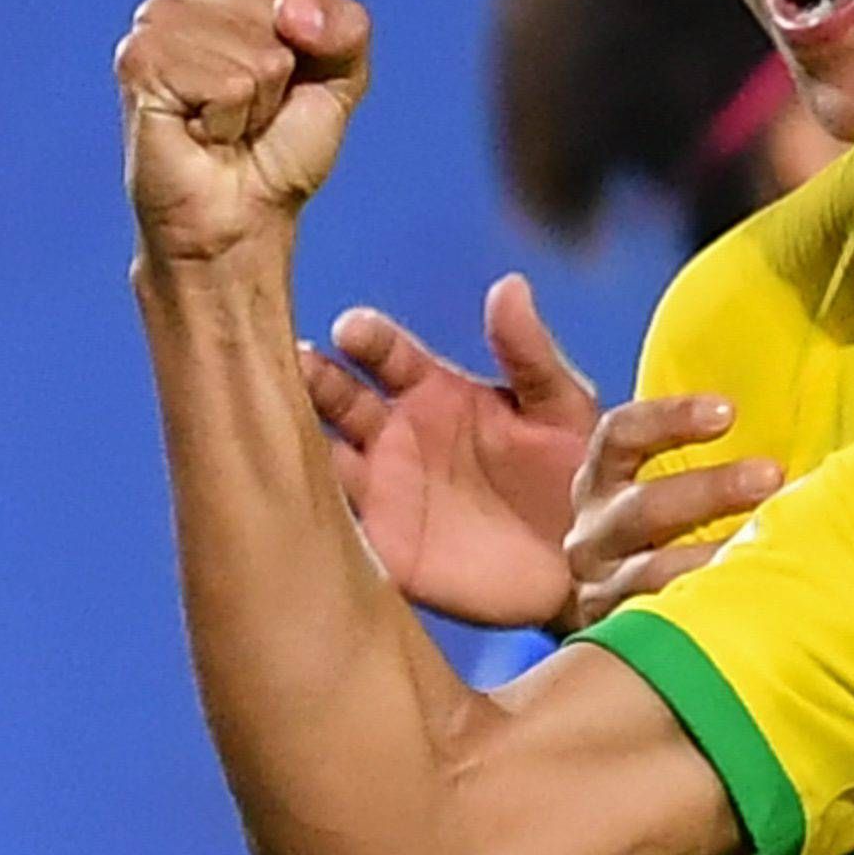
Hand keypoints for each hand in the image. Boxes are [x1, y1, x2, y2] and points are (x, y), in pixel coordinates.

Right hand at [117, 0, 370, 263]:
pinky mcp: (138, 60)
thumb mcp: (341, 74)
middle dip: (291, 70)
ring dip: (261, 99)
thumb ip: (345, 25)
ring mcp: (155, 18)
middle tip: (259, 104)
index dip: (323, 31)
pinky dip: (233, 119)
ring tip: (230, 118)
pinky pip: (230, 83)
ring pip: (260, 48)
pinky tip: (205, 129)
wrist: (242, 211)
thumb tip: (293, 12)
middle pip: (286, 5)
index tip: (300, 68)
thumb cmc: (283, 142)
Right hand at [302, 276, 604, 629]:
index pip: (385, 353)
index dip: (368, 338)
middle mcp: (394, 434)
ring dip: (290, 439)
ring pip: (317, 455)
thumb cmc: (577, 477)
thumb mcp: (563, 409)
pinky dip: (303, 510)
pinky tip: (283, 497)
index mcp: (434, 392)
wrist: (588, 568)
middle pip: (334, 397)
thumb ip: (531, 354)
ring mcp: (380, 490)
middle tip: (293, 364)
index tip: (353, 329)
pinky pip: (329, 524)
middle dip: (310, 379)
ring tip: (266, 422)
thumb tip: (510, 285)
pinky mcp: (379, 546)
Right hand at [564, 393, 783, 631]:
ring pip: (651, 573)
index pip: (622, 436)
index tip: (728, 412)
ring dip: (713, 560)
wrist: (631, 639)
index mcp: (605, 482)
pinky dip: (704, 615)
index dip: (670, 418)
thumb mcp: (682, 497)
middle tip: (772, 476)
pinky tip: (751, 611)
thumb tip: (826, 439)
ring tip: (771, 554)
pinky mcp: (615, 635)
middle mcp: (594, 534)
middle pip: (644, 506)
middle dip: (711, 490)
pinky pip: (658, 623)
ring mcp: (602, 588)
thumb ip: (729, 470)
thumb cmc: (683, 543)